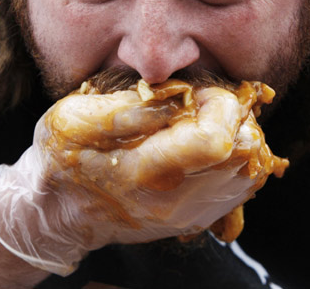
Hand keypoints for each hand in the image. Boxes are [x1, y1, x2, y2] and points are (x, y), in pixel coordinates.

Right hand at [0, 80, 287, 275]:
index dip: (218, 103)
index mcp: (143, 172)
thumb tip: (182, 96)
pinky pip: (241, 185)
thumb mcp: (76, 119)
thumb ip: (132, 107)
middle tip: (201, 104)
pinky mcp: (196, 217)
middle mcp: (175, 201)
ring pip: (248, 169)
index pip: (216, 140)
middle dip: (231, 115)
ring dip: (236, 135)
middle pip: (242, 153)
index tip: (197, 92)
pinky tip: (206, 144)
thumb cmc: (63, 158)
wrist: (61, 211)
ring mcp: (189, 214)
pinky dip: (235, 157)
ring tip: (202, 122)